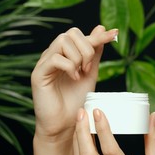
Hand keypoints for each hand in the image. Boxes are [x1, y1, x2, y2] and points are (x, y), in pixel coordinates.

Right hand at [31, 25, 117, 140]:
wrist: (65, 124)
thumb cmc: (76, 101)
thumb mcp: (91, 74)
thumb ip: (94, 54)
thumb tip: (101, 30)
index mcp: (66, 54)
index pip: (81, 36)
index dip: (99, 35)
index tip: (115, 34)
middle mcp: (54, 55)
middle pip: (71, 33)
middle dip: (87, 49)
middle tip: (89, 68)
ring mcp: (45, 63)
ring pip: (63, 41)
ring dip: (79, 57)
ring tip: (81, 74)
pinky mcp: (39, 74)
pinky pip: (55, 58)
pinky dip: (69, 67)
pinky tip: (74, 78)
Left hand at [73, 109, 154, 154]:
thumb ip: (153, 141)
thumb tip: (153, 117)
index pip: (110, 151)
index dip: (102, 129)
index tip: (98, 112)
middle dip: (81, 132)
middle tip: (82, 113)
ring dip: (77, 142)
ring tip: (79, 123)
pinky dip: (81, 153)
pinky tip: (84, 141)